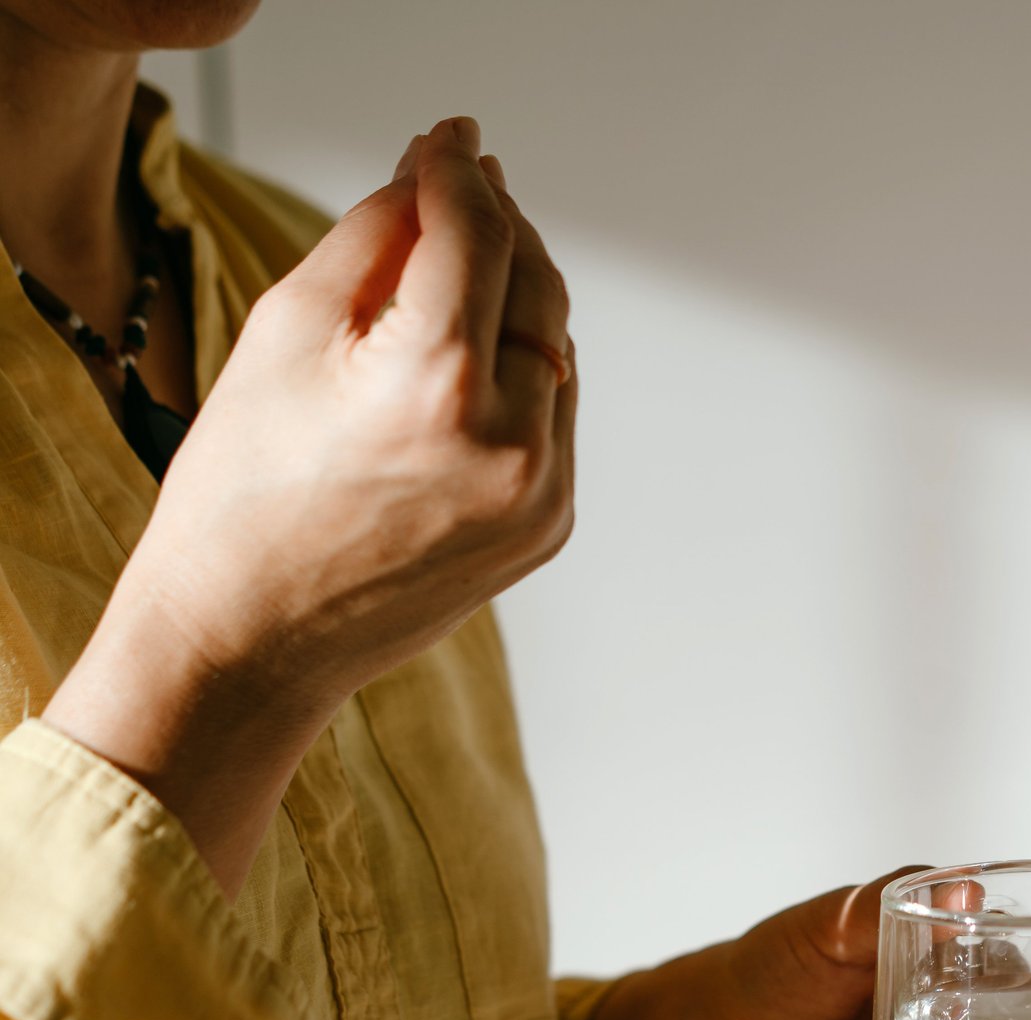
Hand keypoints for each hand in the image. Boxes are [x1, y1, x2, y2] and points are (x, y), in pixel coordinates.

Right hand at [46, 116, 575, 895]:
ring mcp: (543, 493)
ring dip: (519, 294)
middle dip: (500, 224)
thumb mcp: (285, 335)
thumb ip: (373, 241)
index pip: (474, 237)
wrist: (252, 639)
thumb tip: (431, 179)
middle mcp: (511, 443)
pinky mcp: (551, 526)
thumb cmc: (245, 490)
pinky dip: (527, 369)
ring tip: (467, 259)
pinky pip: (555, 416)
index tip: (451, 139)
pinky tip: (480, 349)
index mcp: (437, 388)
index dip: (461, 174)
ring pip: (555, 349)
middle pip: (533, 285)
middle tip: (465, 181)